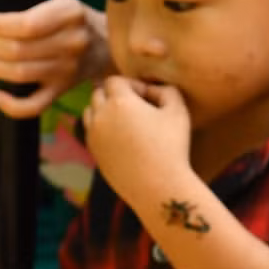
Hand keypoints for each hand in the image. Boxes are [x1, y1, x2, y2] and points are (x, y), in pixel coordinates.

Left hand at [0, 0, 108, 117]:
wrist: (103, 43)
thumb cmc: (64, 16)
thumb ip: (4, 2)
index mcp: (70, 12)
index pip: (25, 23)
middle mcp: (72, 41)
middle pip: (18, 50)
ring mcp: (68, 70)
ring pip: (20, 75)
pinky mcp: (62, 90)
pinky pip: (33, 106)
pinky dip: (10, 105)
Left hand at [82, 77, 191, 202]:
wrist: (158, 187)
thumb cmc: (171, 147)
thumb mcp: (178, 111)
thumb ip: (167, 90)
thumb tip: (152, 90)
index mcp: (118, 102)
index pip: (115, 81)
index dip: (132, 85)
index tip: (148, 97)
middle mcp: (100, 117)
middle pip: (98, 94)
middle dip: (115, 95)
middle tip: (138, 108)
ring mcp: (94, 137)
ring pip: (90, 113)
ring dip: (104, 111)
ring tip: (127, 122)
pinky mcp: (94, 155)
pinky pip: (92, 133)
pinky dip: (102, 130)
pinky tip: (124, 139)